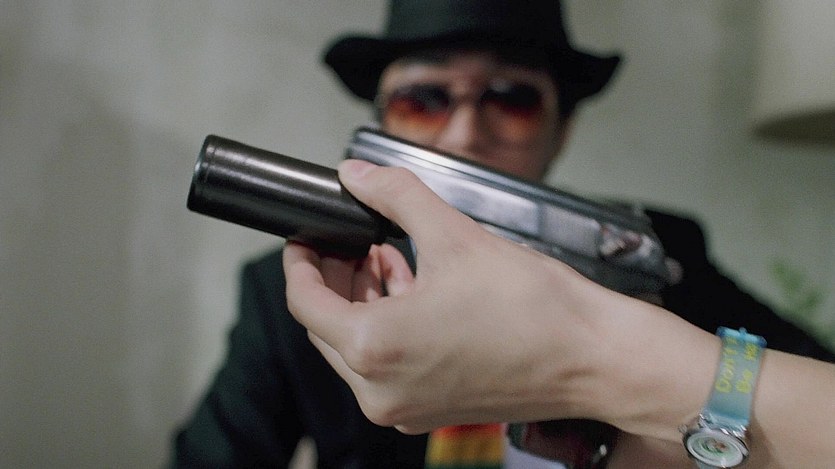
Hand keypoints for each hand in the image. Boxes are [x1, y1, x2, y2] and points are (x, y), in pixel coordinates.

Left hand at [284, 160, 715, 437]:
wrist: (592, 356)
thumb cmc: (533, 307)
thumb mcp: (452, 234)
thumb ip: (394, 196)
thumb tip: (358, 175)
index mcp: (375, 348)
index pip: (304, 301)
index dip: (300, 261)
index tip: (306, 237)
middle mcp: (380, 389)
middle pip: (327, 327)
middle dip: (335, 278)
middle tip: (352, 240)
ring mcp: (405, 407)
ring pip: (356, 347)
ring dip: (364, 301)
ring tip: (388, 258)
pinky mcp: (430, 410)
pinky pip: (387, 367)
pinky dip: (390, 328)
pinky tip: (414, 290)